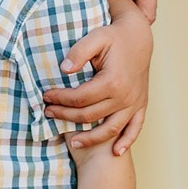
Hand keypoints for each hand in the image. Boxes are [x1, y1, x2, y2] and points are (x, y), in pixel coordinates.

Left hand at [51, 0, 152, 155]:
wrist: (140, 36)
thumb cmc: (115, 35)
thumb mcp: (96, 37)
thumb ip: (79, 52)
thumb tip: (63, 70)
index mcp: (112, 81)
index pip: (80, 98)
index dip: (60, 99)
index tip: (46, 96)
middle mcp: (125, 97)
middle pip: (90, 115)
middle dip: (66, 115)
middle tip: (48, 113)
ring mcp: (134, 103)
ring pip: (110, 128)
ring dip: (91, 138)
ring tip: (72, 141)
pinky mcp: (141, 105)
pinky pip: (135, 128)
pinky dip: (126, 141)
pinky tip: (116, 152)